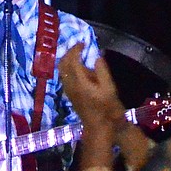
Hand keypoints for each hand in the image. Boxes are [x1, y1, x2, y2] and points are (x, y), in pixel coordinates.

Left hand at [59, 45, 152, 170]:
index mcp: (79, 81)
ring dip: (67, 60)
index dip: (76, 49)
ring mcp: (69, 90)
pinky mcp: (70, 95)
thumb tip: (96, 56)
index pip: (72, 60)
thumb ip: (101, 71)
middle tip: (79, 47)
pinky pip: (65, 77)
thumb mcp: (109, 88)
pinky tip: (79, 68)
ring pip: (62, 70)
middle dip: (69, 52)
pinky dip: (69, 68)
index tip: (83, 43)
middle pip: (62, 63)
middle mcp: (70, 85)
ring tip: (79, 55)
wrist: (98, 127)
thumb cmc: (107, 109)